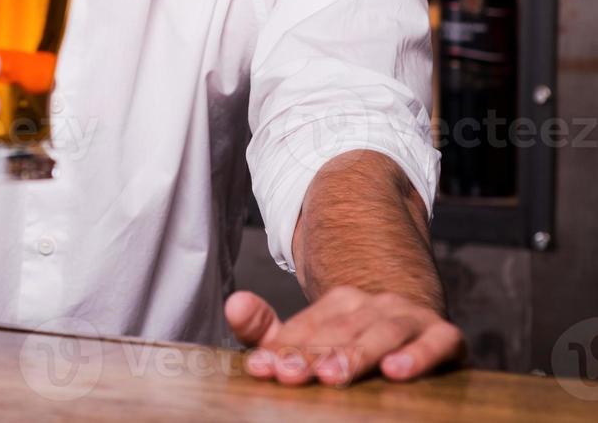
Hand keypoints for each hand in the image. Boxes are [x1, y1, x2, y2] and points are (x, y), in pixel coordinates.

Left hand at [225, 286, 465, 385]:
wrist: (423, 327)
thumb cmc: (357, 343)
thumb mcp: (310, 337)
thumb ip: (267, 329)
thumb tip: (233, 303)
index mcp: (339, 303)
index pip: (306, 328)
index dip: (283, 348)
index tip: (261, 368)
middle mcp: (372, 305)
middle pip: (339, 332)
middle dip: (313, 355)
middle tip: (290, 375)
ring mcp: (408, 317)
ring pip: (381, 334)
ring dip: (357, 354)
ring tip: (333, 375)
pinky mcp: (444, 335)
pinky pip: (437, 342)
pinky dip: (419, 355)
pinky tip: (397, 371)